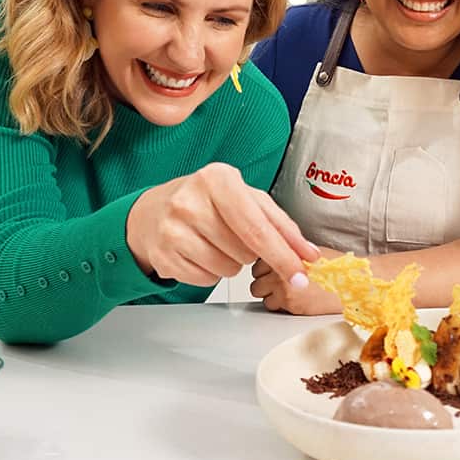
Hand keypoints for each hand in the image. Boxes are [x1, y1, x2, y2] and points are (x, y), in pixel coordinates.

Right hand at [126, 163, 318, 288]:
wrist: (152, 212)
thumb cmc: (207, 202)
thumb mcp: (245, 199)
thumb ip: (280, 224)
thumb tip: (307, 253)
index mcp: (218, 178)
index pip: (258, 228)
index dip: (284, 255)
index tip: (301, 274)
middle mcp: (191, 201)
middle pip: (245, 252)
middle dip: (251, 253)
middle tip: (236, 236)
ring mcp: (172, 229)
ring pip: (227, 269)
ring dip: (231, 263)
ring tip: (215, 243)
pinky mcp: (162, 256)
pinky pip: (205, 280)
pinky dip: (210, 272)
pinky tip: (199, 252)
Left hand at [251, 246, 344, 314]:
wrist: (352, 284)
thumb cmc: (337, 269)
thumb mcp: (310, 252)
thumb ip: (289, 253)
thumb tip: (274, 256)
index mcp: (285, 249)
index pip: (259, 258)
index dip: (266, 265)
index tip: (273, 269)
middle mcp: (280, 265)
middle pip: (255, 275)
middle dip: (265, 279)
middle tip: (281, 282)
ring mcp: (282, 285)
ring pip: (258, 291)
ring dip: (269, 293)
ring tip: (287, 292)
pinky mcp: (288, 302)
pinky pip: (270, 306)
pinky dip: (278, 305)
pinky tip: (293, 300)